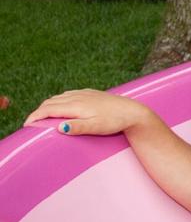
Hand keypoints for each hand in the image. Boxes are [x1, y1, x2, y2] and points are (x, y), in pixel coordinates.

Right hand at [26, 88, 150, 135]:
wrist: (133, 111)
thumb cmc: (115, 121)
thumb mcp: (96, 127)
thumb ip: (78, 127)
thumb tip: (59, 128)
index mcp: (76, 105)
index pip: (49, 109)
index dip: (35, 116)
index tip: (27, 125)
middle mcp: (78, 96)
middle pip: (51, 102)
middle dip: (39, 111)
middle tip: (32, 123)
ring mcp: (84, 93)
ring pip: (59, 97)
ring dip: (48, 105)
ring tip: (42, 117)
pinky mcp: (90, 93)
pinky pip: (68, 94)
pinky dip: (59, 100)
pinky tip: (60, 106)